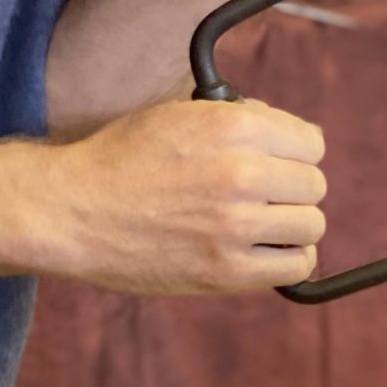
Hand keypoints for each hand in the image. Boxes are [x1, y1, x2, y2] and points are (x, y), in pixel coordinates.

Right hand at [38, 98, 324, 293]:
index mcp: (234, 127)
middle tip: (261, 195)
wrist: (73, 211)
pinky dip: (288, 260)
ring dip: (291, 225)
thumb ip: (237, 120)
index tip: (276, 162)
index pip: (311, 142)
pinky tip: (264, 251)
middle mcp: (243, 174)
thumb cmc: (120, 159)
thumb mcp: (179, 115)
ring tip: (261, 224)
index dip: (294, 152)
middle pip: (314, 184)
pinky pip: (296, 267)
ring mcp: (237, 226)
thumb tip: (286, 134)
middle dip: (291, 188)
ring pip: (311, 225)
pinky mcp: (227, 271)